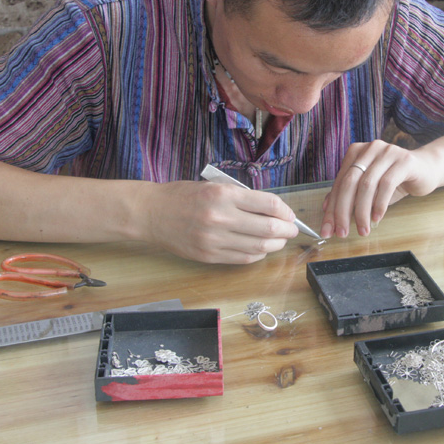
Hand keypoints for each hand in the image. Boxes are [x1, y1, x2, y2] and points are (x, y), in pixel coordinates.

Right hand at [142, 180, 299, 263]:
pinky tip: (261, 249)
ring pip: (258, 247)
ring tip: (280, 240)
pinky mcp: (209, 256)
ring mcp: (214, 239)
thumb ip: (241, 198)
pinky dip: (257, 255)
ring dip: (275, 245)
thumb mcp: (214, 185)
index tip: (289, 214)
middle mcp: (221, 217)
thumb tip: (272, 210)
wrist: (151, 213)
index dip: (285, 211)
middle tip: (292, 230)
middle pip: (268, 229)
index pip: (268, 205)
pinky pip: (242, 258)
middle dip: (287, 230)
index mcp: (223, 195)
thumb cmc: (182, 195)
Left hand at [320, 140, 439, 237]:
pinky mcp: (404, 161)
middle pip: (349, 182)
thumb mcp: (369, 188)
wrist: (426, 170)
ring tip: (363, 229)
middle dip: (342, 211)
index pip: (339, 182)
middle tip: (342, 232)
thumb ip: (349, 195)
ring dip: (362, 211)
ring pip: (367, 185)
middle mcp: (370, 148)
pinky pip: (386, 184)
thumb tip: (327, 211)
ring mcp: (387, 152)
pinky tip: (377, 218)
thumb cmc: (394, 180)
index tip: (327, 229)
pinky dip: (379, 204)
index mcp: (356, 152)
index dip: (331, 208)